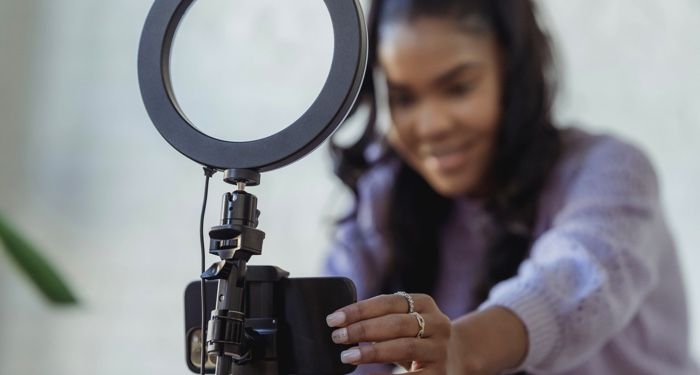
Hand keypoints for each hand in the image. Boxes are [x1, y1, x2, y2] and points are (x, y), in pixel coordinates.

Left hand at [326, 293, 451, 373]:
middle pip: (396, 323)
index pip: (388, 302)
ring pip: (405, 347)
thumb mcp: (402, 322)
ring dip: (372, 352)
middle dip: (363, 329)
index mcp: (424, 303)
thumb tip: (340, 322)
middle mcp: (438, 322)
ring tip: (347, 356)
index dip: (359, 310)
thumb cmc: (413, 337)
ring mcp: (440, 348)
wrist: (451, 359)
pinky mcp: (440, 372)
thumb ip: (379, 318)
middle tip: (337, 336)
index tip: (334, 319)